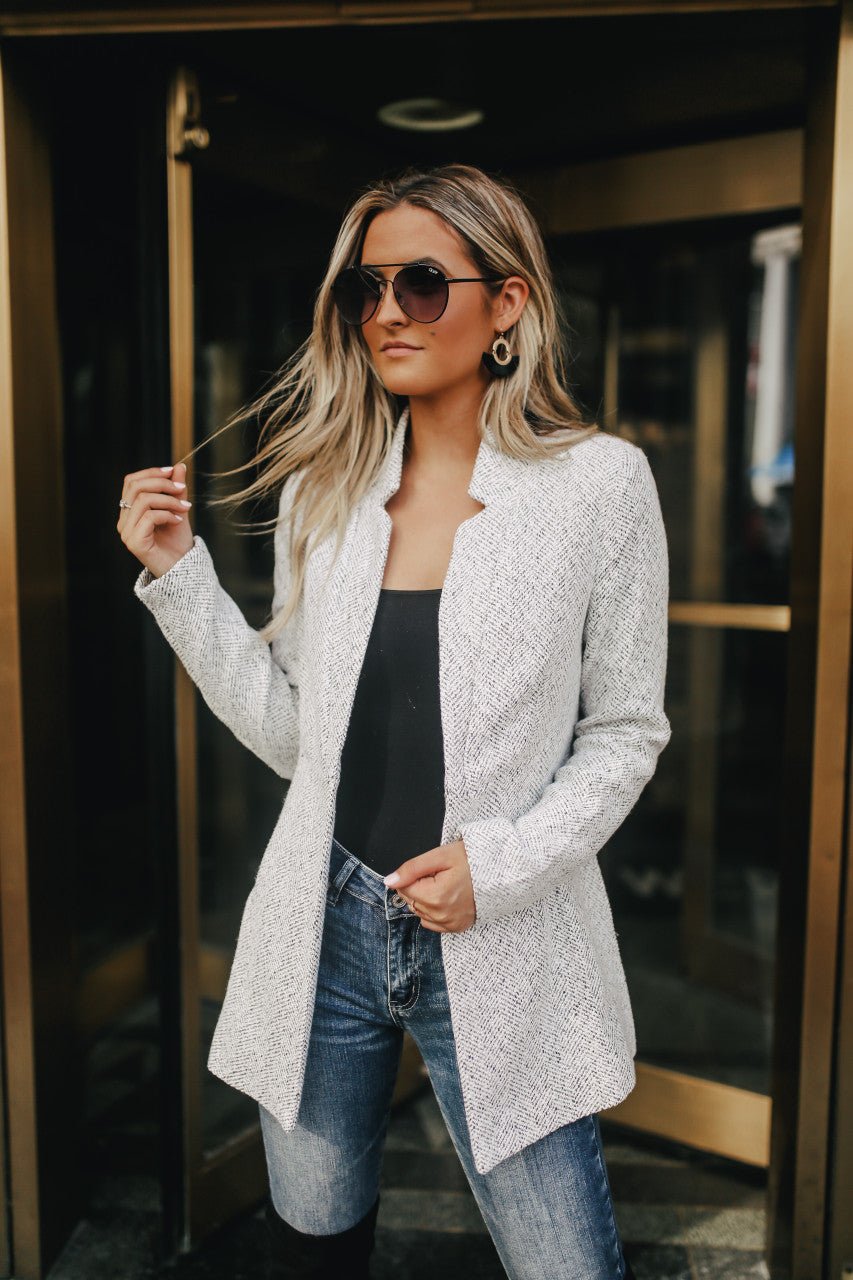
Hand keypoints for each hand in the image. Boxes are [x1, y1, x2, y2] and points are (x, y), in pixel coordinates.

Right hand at [118, 461, 193, 578]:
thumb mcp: (178, 510)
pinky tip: (179, 520)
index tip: (173, 472)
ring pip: (143, 500)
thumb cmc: (178, 542)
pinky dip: (167, 514)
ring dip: (168, 500)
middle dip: (161, 483)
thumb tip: (179, 466)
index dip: (151, 473)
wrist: (182, 570)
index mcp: (129, 512)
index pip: (131, 482)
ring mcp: (126, 533)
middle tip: (182, 488)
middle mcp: (123, 521)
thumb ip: (176, 491)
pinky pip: (149, 517)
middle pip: (135, 487)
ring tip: (186, 507)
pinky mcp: (134, 542)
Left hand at [383, 838, 475, 933]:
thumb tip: (389, 881)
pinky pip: (431, 922)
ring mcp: (450, 924)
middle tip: (440, 876)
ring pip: (419, 911)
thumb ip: (411, 869)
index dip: (414, 875)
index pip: (403, 888)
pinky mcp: (457, 927)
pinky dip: (433, 910)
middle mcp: (441, 915)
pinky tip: (447, 898)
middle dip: (419, 887)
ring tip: (446, 885)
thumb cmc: (471, 860)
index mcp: (435, 897)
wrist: (499, 871)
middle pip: (410, 900)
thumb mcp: (440, 856)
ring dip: (425, 898)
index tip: (432, 869)